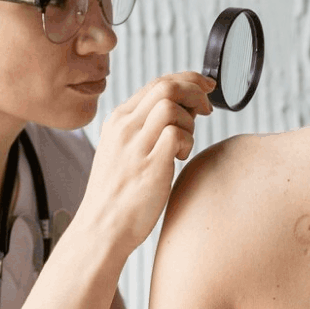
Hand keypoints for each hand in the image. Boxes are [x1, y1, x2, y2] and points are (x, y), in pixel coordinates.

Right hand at [79, 72, 215, 255]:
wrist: (102, 228)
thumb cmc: (117, 195)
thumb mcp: (122, 151)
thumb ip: (145, 129)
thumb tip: (183, 110)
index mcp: (118, 120)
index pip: (156, 83)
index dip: (187, 80)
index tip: (204, 87)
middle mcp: (125, 127)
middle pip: (166, 86)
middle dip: (195, 90)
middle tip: (207, 108)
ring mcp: (135, 145)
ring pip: (172, 106)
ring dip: (190, 120)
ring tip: (185, 144)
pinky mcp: (150, 165)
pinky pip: (177, 135)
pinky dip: (187, 142)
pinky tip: (180, 158)